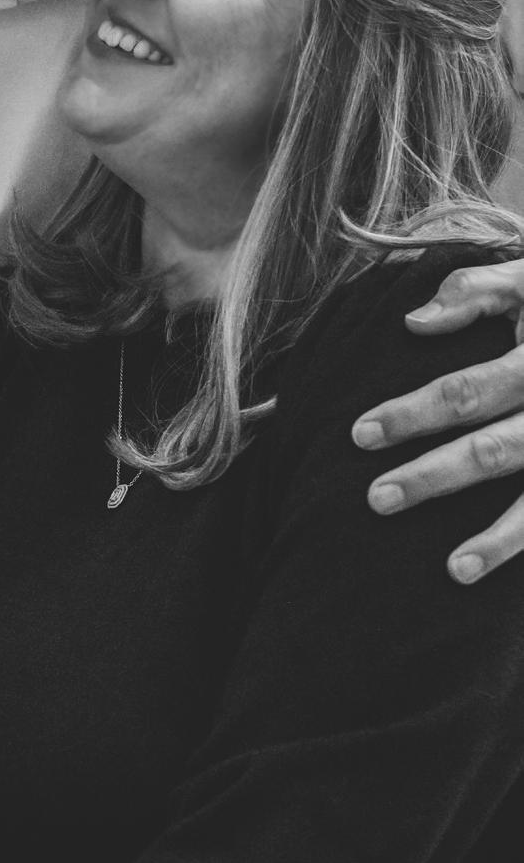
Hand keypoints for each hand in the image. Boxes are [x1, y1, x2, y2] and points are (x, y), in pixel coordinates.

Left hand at [351, 260, 523, 584]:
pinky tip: (503, 570)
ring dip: (500, 539)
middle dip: (434, 477)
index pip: (466, 393)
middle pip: (494, 452)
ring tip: (455, 570)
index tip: (360, 434)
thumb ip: (475, 292)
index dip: (413, 415)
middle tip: (377, 499)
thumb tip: (413, 322)